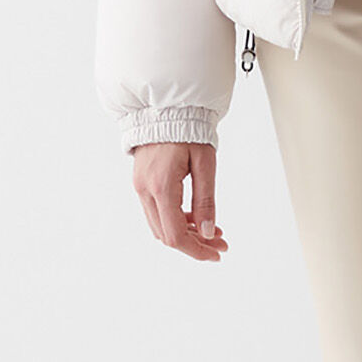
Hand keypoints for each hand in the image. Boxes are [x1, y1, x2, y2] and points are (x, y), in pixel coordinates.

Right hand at [132, 141, 227, 262]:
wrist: (166, 108)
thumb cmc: (188, 130)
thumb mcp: (205, 164)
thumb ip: (206, 200)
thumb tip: (208, 232)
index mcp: (161, 187)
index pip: (176, 235)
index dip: (197, 250)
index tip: (216, 254)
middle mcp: (145, 190)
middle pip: (167, 234)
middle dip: (195, 243)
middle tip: (221, 242)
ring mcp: (140, 187)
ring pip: (161, 225)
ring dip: (186, 233)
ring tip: (213, 231)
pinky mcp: (142, 182)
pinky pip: (157, 212)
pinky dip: (177, 220)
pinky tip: (197, 218)